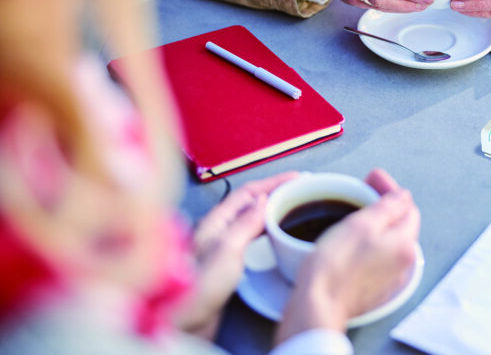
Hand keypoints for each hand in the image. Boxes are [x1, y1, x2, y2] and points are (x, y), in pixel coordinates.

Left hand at [175, 171, 298, 338]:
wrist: (184, 320)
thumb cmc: (198, 286)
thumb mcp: (227, 248)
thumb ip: (246, 222)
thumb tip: (263, 199)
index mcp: (216, 220)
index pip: (249, 192)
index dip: (273, 182)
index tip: (296, 177)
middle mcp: (218, 230)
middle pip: (250, 203)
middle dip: (274, 193)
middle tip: (298, 191)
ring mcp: (222, 247)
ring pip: (251, 220)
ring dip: (271, 211)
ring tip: (291, 208)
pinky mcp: (227, 264)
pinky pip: (251, 238)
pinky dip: (267, 231)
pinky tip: (275, 236)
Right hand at [275, 169, 419, 343]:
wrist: (317, 307)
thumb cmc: (335, 267)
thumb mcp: (361, 224)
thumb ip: (387, 207)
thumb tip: (402, 195)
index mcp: (405, 245)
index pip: (407, 207)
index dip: (389, 189)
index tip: (372, 178)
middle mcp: (402, 264)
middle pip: (399, 224)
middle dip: (383, 204)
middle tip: (363, 189)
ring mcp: (388, 279)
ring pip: (387, 240)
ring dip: (375, 223)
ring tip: (354, 211)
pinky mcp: (372, 289)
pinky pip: (376, 257)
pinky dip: (367, 243)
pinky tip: (349, 239)